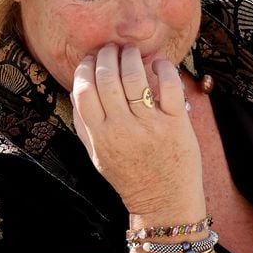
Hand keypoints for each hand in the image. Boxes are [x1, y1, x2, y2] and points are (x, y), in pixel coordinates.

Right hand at [72, 44, 204, 218]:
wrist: (164, 202)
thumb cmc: (129, 178)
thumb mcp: (97, 155)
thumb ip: (84, 125)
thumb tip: (75, 90)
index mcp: (100, 136)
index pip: (83, 90)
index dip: (85, 68)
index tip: (90, 60)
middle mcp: (122, 129)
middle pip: (107, 78)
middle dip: (107, 56)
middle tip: (111, 49)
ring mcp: (150, 126)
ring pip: (134, 77)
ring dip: (131, 57)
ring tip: (131, 52)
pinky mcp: (177, 123)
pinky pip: (168, 85)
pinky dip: (162, 67)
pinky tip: (157, 64)